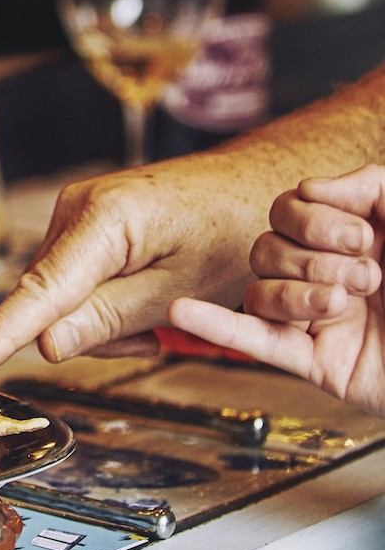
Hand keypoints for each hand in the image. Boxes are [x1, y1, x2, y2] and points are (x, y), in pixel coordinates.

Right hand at [0, 155, 272, 378]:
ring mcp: (77, 212)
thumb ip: (109, 319)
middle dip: (89, 333)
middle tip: (152, 339)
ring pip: (61, 295)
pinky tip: (144, 299)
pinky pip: (74, 279)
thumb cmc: (234, 230)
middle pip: (49, 300)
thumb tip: (46, 347)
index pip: (39, 294)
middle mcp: (76, 208)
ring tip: (157, 317)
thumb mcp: (181, 289)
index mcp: (103, 219)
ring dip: (100, 320)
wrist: (256, 184)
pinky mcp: (85, 222)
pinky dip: (103, 302)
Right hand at [169, 165, 384, 416]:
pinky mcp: (313, 362)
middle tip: (367, 274)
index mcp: (358, 236)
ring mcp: (317, 317)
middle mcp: (328, 271)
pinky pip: (253, 341)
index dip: (312, 214)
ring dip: (296, 291)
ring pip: (259, 288)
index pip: (292, 206)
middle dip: (311, 255)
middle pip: (267, 244)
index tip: (359, 232)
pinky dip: (216, 325)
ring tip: (345, 305)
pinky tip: (184, 313)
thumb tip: (315, 187)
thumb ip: (375, 187)